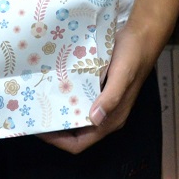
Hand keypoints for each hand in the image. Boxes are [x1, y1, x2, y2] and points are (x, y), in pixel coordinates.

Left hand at [43, 21, 160, 154]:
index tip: (40, 130)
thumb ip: (111, 97)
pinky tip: (53, 89)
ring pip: (76, 117)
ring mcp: (101, 103)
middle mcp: (105, 115)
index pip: (80, 143)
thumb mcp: (123, 75)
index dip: (59, 142)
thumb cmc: (134, 56)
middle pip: (75, 133)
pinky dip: (66, 99)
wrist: (142, 35)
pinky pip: (79, 101)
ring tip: (39, 102)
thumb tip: (95, 118)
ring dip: (59, 113)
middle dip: (54, 128)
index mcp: (111, 119)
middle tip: (35, 114)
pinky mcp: (98, 90)